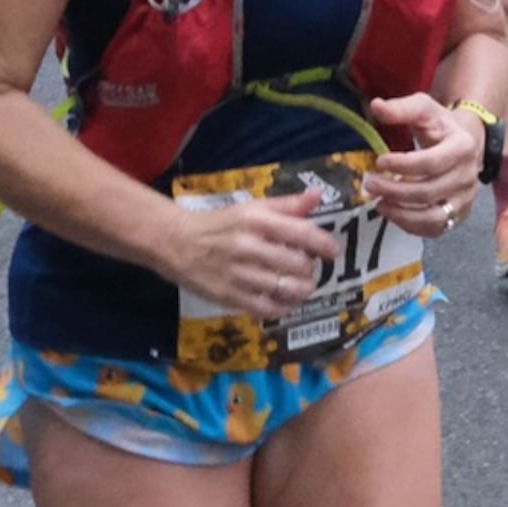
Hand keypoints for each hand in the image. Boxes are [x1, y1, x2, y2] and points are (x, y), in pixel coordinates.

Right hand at [156, 195, 341, 319]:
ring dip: (302, 290)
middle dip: (310, 268)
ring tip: (303, 286)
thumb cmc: (218, 224)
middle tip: (308, 268)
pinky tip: (287, 302)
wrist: (174, 243)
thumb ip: (286, 205)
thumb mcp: (250, 208)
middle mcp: (248, 247)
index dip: (323, 244)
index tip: (333, 251)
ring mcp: (237, 274)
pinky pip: (266, 309)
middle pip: (297, 264)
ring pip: (285, 289)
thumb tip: (318, 197)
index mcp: (255, 221)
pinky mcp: (228, 297)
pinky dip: (283, 309)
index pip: (301, 233)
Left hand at [358, 94, 484, 238]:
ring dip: (401, 213)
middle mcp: (469, 177)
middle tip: (370, 184)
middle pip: (428, 192)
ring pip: (433, 218)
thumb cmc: (440, 126)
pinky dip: (410, 225)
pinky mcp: (458, 216)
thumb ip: (401, 108)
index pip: (431, 163)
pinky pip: (434, 230)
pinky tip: (392, 212)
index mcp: (463, 147)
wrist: (466, 143)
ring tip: (378, 202)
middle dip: (394, 191)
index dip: (402, 165)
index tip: (379, 162)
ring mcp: (465, 200)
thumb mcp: (424, 109)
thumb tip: (376, 106)